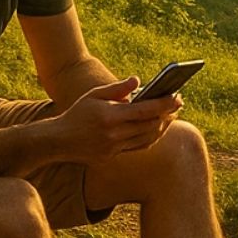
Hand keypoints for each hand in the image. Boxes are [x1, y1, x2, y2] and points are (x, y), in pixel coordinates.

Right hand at [50, 77, 182, 161]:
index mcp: (110, 116)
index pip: (145, 110)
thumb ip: (118, 88)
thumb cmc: (78, 113)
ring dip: (163, 127)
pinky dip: (151, 137)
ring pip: (147, 138)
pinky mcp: (113, 156)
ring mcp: (114, 147)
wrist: (58, 140)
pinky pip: (138, 147)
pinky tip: (156, 129)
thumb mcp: (94, 95)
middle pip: (150, 125)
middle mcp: (114, 134)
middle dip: (168, 114)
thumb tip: (139, 81)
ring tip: (171, 116)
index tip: (178, 97)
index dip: (165, 104)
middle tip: (179, 104)